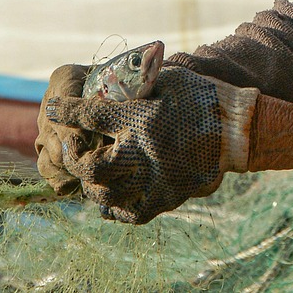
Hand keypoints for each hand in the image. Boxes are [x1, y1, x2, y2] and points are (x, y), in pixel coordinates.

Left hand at [43, 66, 257, 223]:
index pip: (92, 115)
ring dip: (93, 184)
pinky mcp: (168, 197)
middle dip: (76, 159)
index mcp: (143, 118)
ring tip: (92, 173)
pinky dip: (115, 207)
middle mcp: (145, 153)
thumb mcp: (167, 79)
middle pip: (92, 168)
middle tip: (74, 149)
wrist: (237, 128)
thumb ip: (135, 85)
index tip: (55, 108)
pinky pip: (131, 214)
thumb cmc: (200, 96)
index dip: (68, 111)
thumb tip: (102, 84)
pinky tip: (110, 196)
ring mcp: (157, 180)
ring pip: (107, 195)